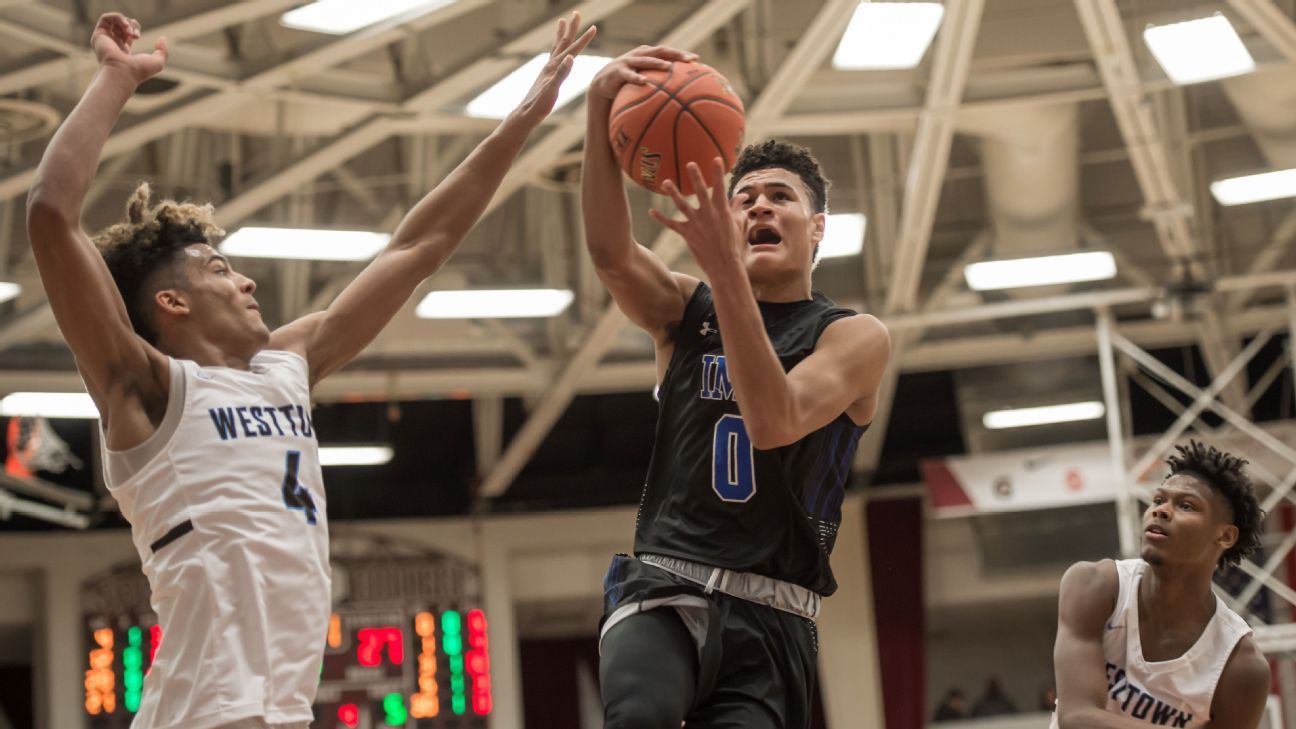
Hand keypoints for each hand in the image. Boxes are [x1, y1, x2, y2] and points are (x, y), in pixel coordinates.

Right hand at [91, 13, 167, 85]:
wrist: (122, 73)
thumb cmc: (139, 71)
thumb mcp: (157, 62)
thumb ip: (162, 51)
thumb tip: (163, 38)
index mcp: (123, 51)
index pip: (127, 34)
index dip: (134, 28)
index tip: (137, 36)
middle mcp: (112, 44)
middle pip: (122, 25)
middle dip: (132, 25)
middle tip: (136, 36)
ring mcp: (105, 40)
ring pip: (115, 21)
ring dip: (126, 22)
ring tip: (130, 32)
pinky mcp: (99, 35)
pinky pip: (106, 18)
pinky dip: (117, 18)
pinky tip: (125, 26)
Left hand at [510, 12, 597, 124]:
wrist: (526, 113)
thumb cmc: (539, 104)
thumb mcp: (552, 89)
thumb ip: (561, 73)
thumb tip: (571, 58)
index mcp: (554, 66)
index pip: (573, 49)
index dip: (584, 38)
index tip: (594, 27)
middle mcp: (550, 64)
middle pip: (564, 42)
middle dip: (571, 27)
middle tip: (576, 13)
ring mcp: (547, 69)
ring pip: (557, 46)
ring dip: (561, 34)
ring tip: (561, 21)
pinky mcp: (546, 75)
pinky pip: (553, 56)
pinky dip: (557, 49)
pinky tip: (558, 50)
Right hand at [588, 45, 696, 101]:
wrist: (602, 85)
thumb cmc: (628, 84)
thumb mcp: (644, 82)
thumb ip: (659, 85)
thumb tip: (680, 98)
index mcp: (648, 55)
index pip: (668, 52)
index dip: (681, 54)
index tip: (696, 59)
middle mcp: (639, 55)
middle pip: (660, 51)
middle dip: (675, 54)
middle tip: (688, 60)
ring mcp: (628, 62)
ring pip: (645, 60)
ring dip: (657, 63)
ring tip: (668, 67)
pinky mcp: (617, 72)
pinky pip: (628, 75)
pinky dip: (636, 78)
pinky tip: (644, 82)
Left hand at [648, 158, 747, 276]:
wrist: (724, 266)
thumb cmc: (733, 245)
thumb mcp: (737, 224)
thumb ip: (736, 208)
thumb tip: (742, 196)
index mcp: (722, 211)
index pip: (721, 188)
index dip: (718, 173)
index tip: (716, 159)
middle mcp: (708, 215)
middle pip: (701, 193)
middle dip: (696, 178)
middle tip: (690, 164)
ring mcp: (697, 224)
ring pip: (683, 206)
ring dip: (674, 194)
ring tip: (665, 182)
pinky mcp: (687, 234)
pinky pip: (672, 225)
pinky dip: (661, 218)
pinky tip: (651, 211)